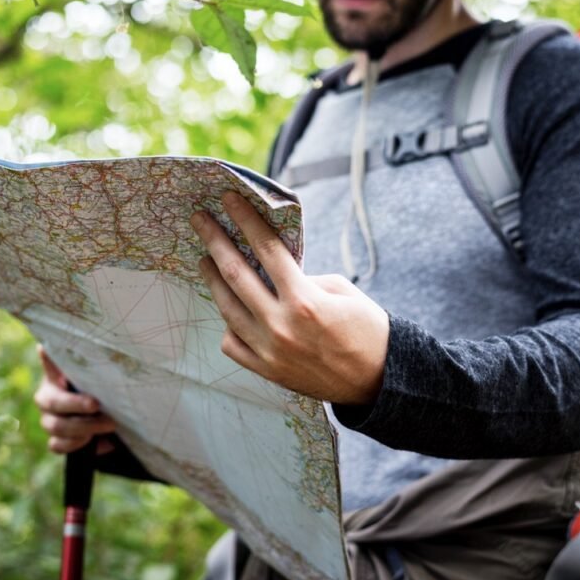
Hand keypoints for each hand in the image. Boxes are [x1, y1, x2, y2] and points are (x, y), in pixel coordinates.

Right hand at [34, 346, 116, 453]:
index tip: (48, 350)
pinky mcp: (55, 441)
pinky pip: (58, 445)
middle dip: (77, 404)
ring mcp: (48, 421)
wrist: (106, 423)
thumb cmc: (101, 395)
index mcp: (55, 378)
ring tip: (108, 424)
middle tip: (96, 404)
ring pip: (57, 426)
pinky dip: (77, 444)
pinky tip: (95, 440)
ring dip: (85, 427)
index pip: (48, 364)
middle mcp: (47, 398)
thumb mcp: (98, 381)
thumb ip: (91, 368)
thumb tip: (74, 349)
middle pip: (54, 402)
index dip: (47, 358)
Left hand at [190, 191, 389, 405]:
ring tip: (205, 260)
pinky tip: (228, 309)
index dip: (245, 220)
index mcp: (304, 299)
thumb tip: (271, 268)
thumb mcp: (341, 291)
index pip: (266, 250)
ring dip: (212, 280)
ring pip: (227, 308)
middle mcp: (281, 325)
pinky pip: (232, 344)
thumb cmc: (366, 329)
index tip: (229, 200)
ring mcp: (270, 350)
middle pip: (236, 274)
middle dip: (215, 241)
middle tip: (200, 220)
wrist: (379, 379)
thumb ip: (302, 278)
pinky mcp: (267, 371)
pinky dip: (228, 325)